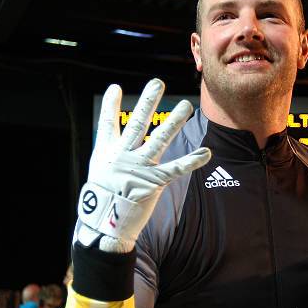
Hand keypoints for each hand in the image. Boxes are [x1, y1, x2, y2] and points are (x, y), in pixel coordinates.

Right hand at [76, 79, 210, 252]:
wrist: (106, 224)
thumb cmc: (103, 200)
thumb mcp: (100, 174)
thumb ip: (110, 157)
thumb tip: (114, 145)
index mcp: (107, 152)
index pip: (108, 122)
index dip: (111, 105)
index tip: (116, 88)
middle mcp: (123, 155)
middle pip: (137, 123)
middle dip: (148, 102)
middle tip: (157, 83)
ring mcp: (139, 167)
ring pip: (159, 139)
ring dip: (174, 121)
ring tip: (186, 106)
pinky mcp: (154, 182)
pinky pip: (177, 168)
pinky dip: (193, 160)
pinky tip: (207, 153)